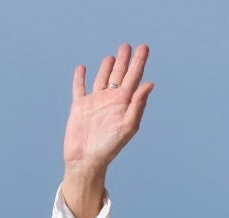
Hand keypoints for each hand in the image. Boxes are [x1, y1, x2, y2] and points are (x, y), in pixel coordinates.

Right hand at [61, 43, 153, 217]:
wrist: (87, 159)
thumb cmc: (110, 146)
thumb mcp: (127, 126)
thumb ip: (138, 105)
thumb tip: (149, 84)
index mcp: (124, 103)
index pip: (135, 78)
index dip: (139, 62)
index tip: (144, 47)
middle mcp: (111, 100)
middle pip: (120, 75)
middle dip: (125, 61)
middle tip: (129, 46)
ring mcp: (95, 102)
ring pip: (102, 79)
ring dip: (108, 67)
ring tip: (113, 56)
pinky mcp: (80, 106)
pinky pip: (80, 88)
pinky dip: (81, 78)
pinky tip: (83, 69)